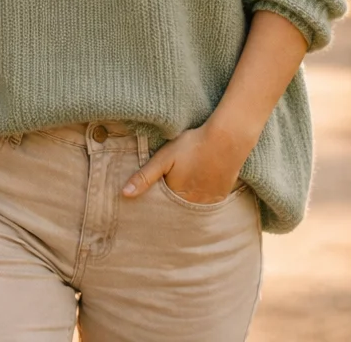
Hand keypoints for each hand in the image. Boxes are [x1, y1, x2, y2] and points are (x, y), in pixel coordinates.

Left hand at [121, 123, 247, 203]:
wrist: (226, 139)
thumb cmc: (192, 145)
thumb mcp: (163, 158)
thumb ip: (144, 176)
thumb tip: (124, 194)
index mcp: (176, 196)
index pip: (161, 207)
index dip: (155, 203)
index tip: (150, 202)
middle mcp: (193, 204)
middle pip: (177, 210)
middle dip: (170, 208)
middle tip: (167, 197)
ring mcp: (209, 202)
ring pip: (192, 209)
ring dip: (186, 206)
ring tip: (182, 193)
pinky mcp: (221, 196)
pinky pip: (208, 206)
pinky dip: (201, 202)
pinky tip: (198, 191)